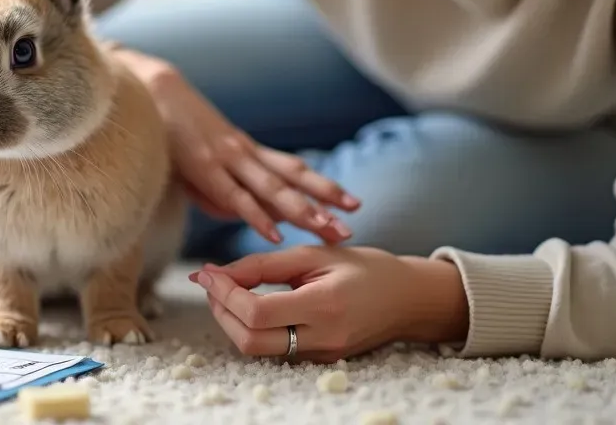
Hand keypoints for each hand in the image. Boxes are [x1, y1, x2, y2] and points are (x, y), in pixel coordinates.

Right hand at [113, 48, 357, 244]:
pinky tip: (275, 233)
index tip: (349, 204)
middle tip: (350, 226)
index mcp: (244, 149)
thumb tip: (237, 214)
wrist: (149, 86)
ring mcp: (225, 157)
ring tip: (328, 229)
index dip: (321, 186)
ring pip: (272, 188)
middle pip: (292, 179)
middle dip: (323, 203)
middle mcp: (242, 152)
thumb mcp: (199, 157)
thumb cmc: (169, 124)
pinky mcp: (202, 165)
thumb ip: (218, 188)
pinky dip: (256, 216)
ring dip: (302, 211)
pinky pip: (234, 196)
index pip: (292, 170)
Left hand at [190, 246, 469, 360]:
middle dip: (220, 311)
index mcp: (323, 304)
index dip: (224, 293)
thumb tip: (216, 273)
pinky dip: (251, 329)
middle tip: (211, 281)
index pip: (257, 313)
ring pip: (257, 350)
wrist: (408, 299)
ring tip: (225, 290)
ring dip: (231, 322)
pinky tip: (248, 304)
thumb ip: (263, 264)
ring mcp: (322, 355)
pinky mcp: (320, 361)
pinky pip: (274, 351)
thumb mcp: (315, 254)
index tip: (207, 271)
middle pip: (250, 341)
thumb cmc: (364, 268)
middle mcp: (323, 338)